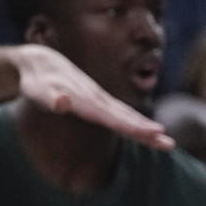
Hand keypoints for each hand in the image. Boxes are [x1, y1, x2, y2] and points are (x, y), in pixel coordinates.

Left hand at [0, 45, 174, 149]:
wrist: (42, 61)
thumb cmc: (36, 80)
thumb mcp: (36, 89)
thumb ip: (49, 97)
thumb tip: (62, 102)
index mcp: (87, 101)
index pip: (115, 117)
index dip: (135, 126)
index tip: (155, 133)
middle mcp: (99, 100)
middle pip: (128, 118)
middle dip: (148, 132)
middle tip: (169, 145)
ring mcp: (101, 100)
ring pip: (128, 116)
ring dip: (147, 129)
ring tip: (165, 142)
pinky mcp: (100, 102)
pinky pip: (123, 115)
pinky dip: (137, 123)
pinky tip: (147, 132)